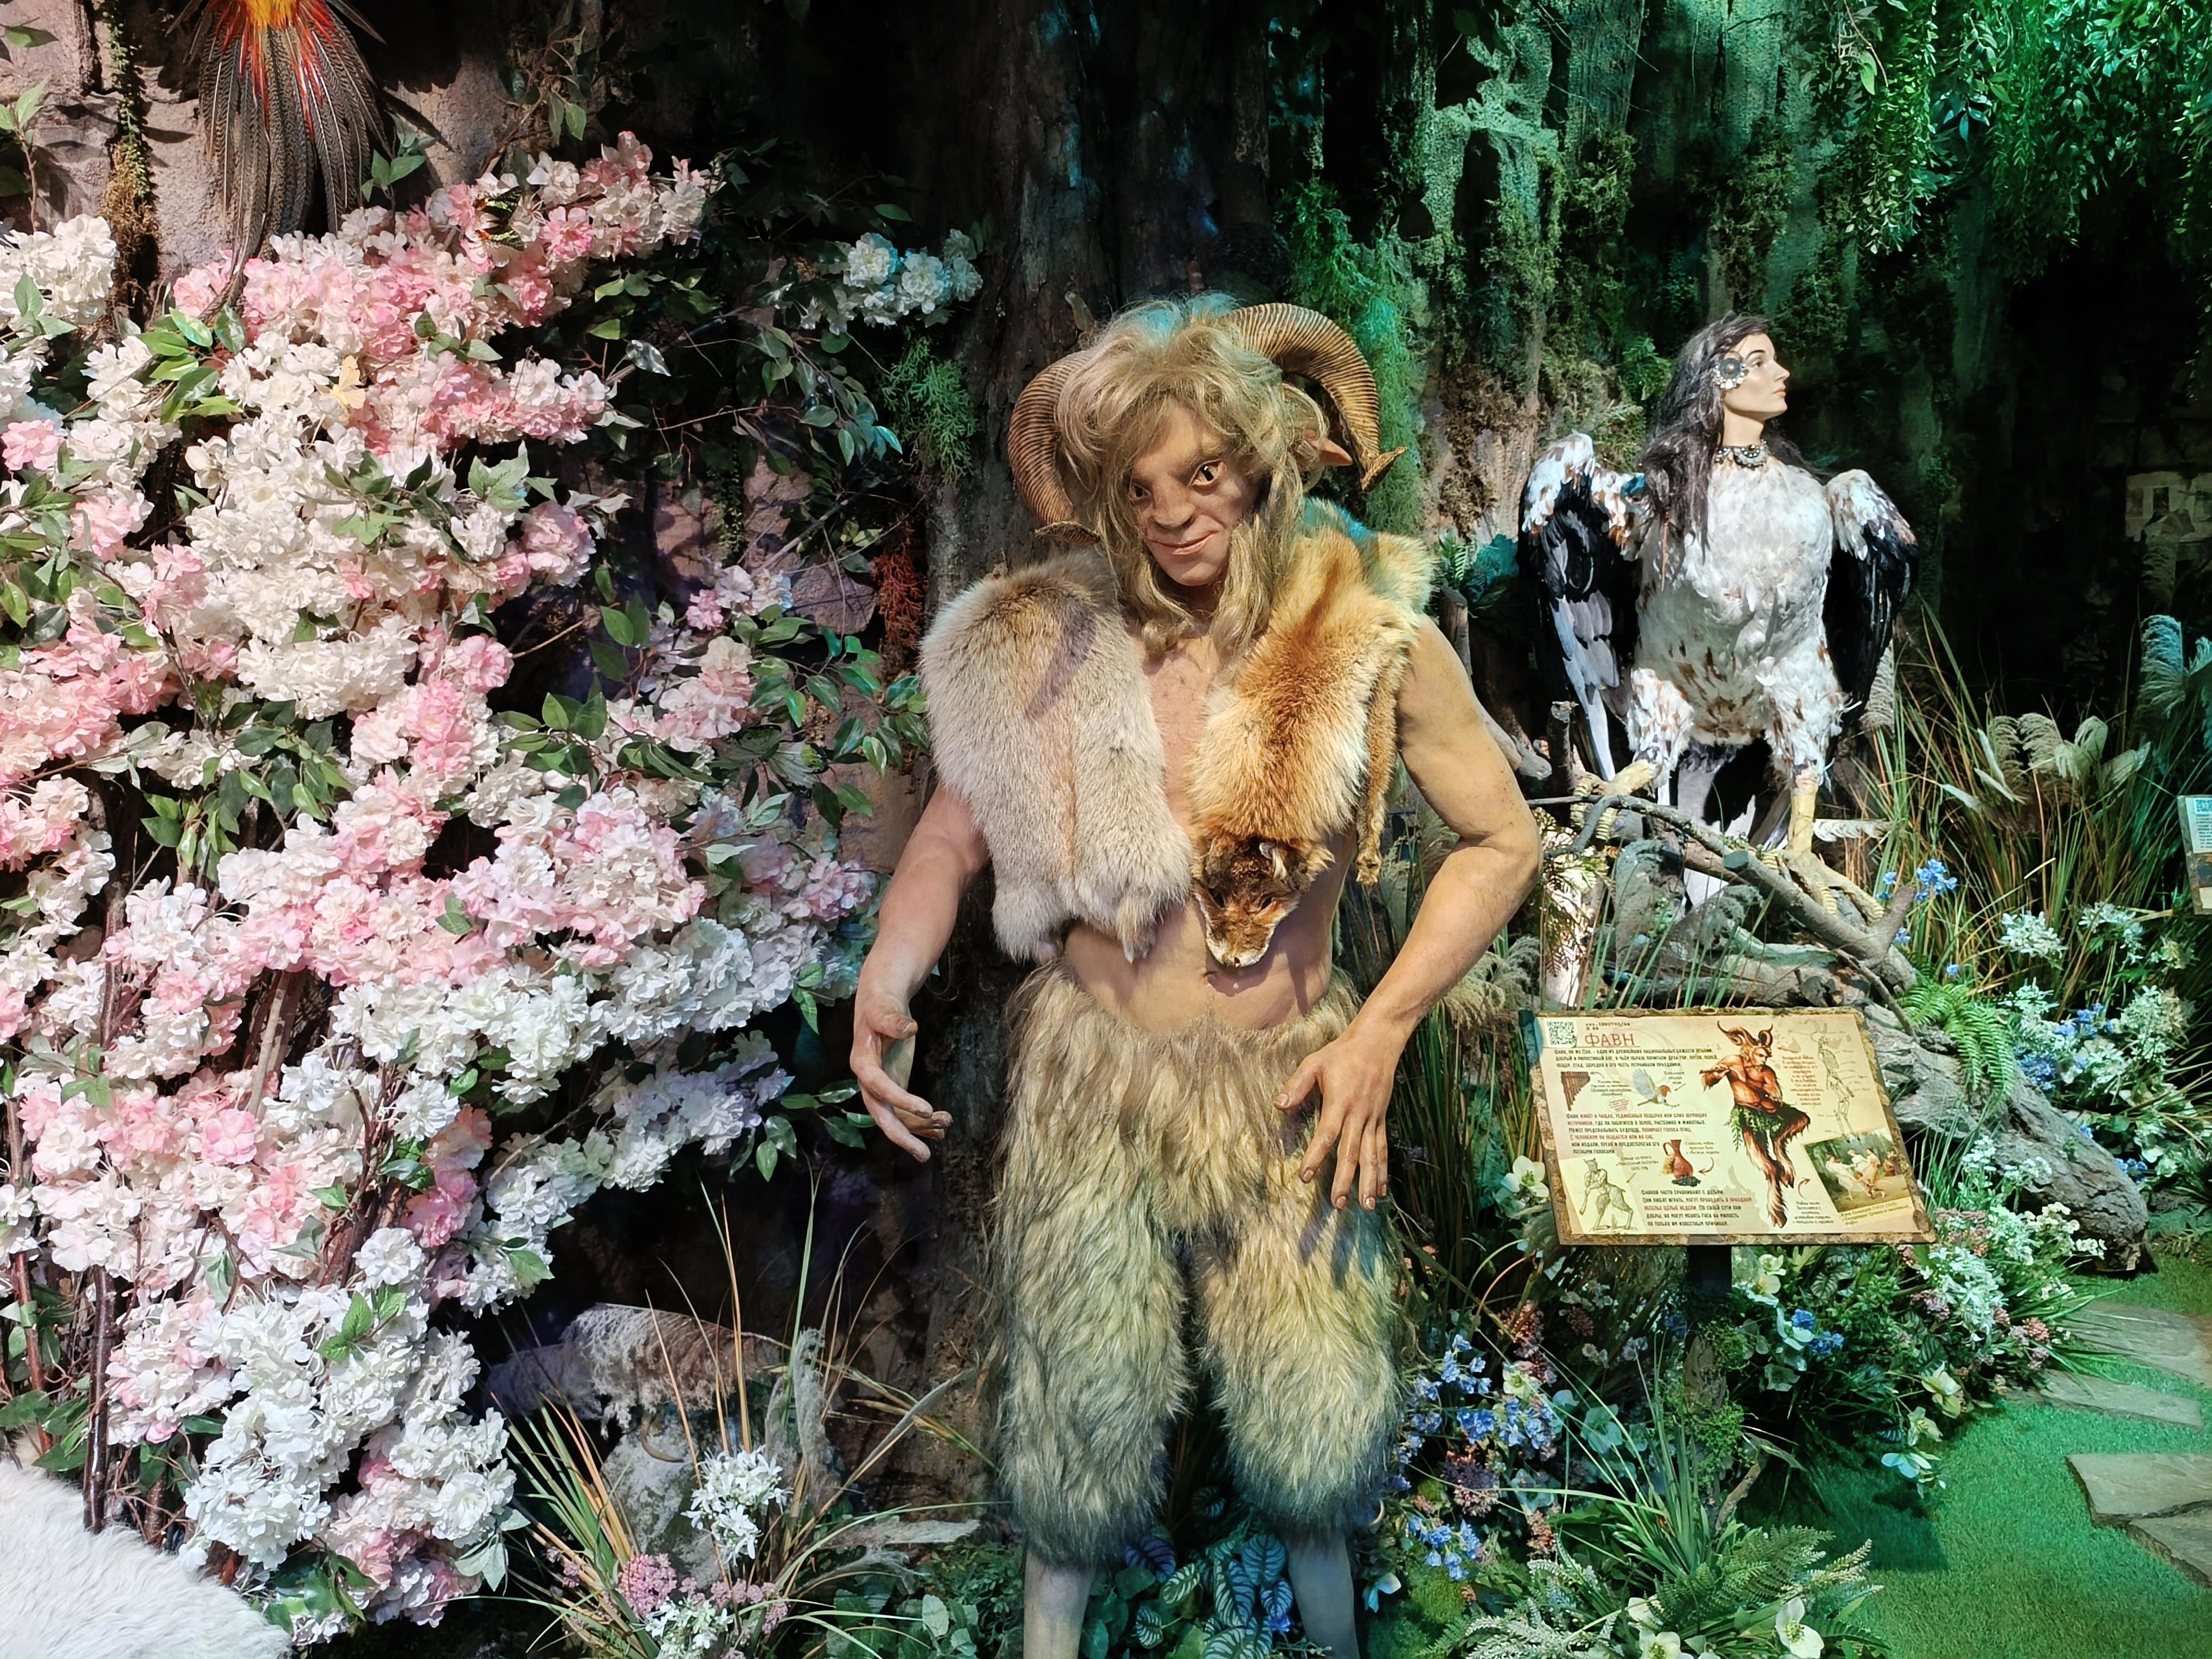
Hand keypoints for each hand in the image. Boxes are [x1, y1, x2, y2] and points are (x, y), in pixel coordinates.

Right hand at [850, 988, 949, 1160]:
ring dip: (919, 1129)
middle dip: (902, 1136)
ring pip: (896, 1117)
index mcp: (862, 1063)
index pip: (879, 1088)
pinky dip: (921, 1122)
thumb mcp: (884, 1009)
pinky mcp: (893, 1087)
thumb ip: (894, 1020)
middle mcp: (868, 1082)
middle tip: (924, 1156)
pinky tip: (941, 1129)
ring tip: (945, 1127)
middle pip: (882, 1115)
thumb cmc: (881, 1006)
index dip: (900, 1100)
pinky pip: (904, 1112)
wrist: (878, 1005)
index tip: (927, 1109)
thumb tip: (910, 1028)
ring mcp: (880, 1088)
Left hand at [1275, 1022, 1402, 1210]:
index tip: (1305, 1176)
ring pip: (1371, 1155)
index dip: (1315, 1156)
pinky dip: (1383, 1170)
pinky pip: (1382, 1148)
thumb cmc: (1342, 1052)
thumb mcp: (1314, 1062)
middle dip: (1344, 1179)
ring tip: (1367, 1206)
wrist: (1378, 1042)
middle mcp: (1358, 1114)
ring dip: (1369, 1182)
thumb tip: (1278, 1105)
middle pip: (1351, 1152)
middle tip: (1338, 1204)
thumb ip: (1297, 1085)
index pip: (1326, 1134)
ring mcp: (1373, 1118)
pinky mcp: (1382, 1119)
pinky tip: (1382, 1190)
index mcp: (1339, 1102)